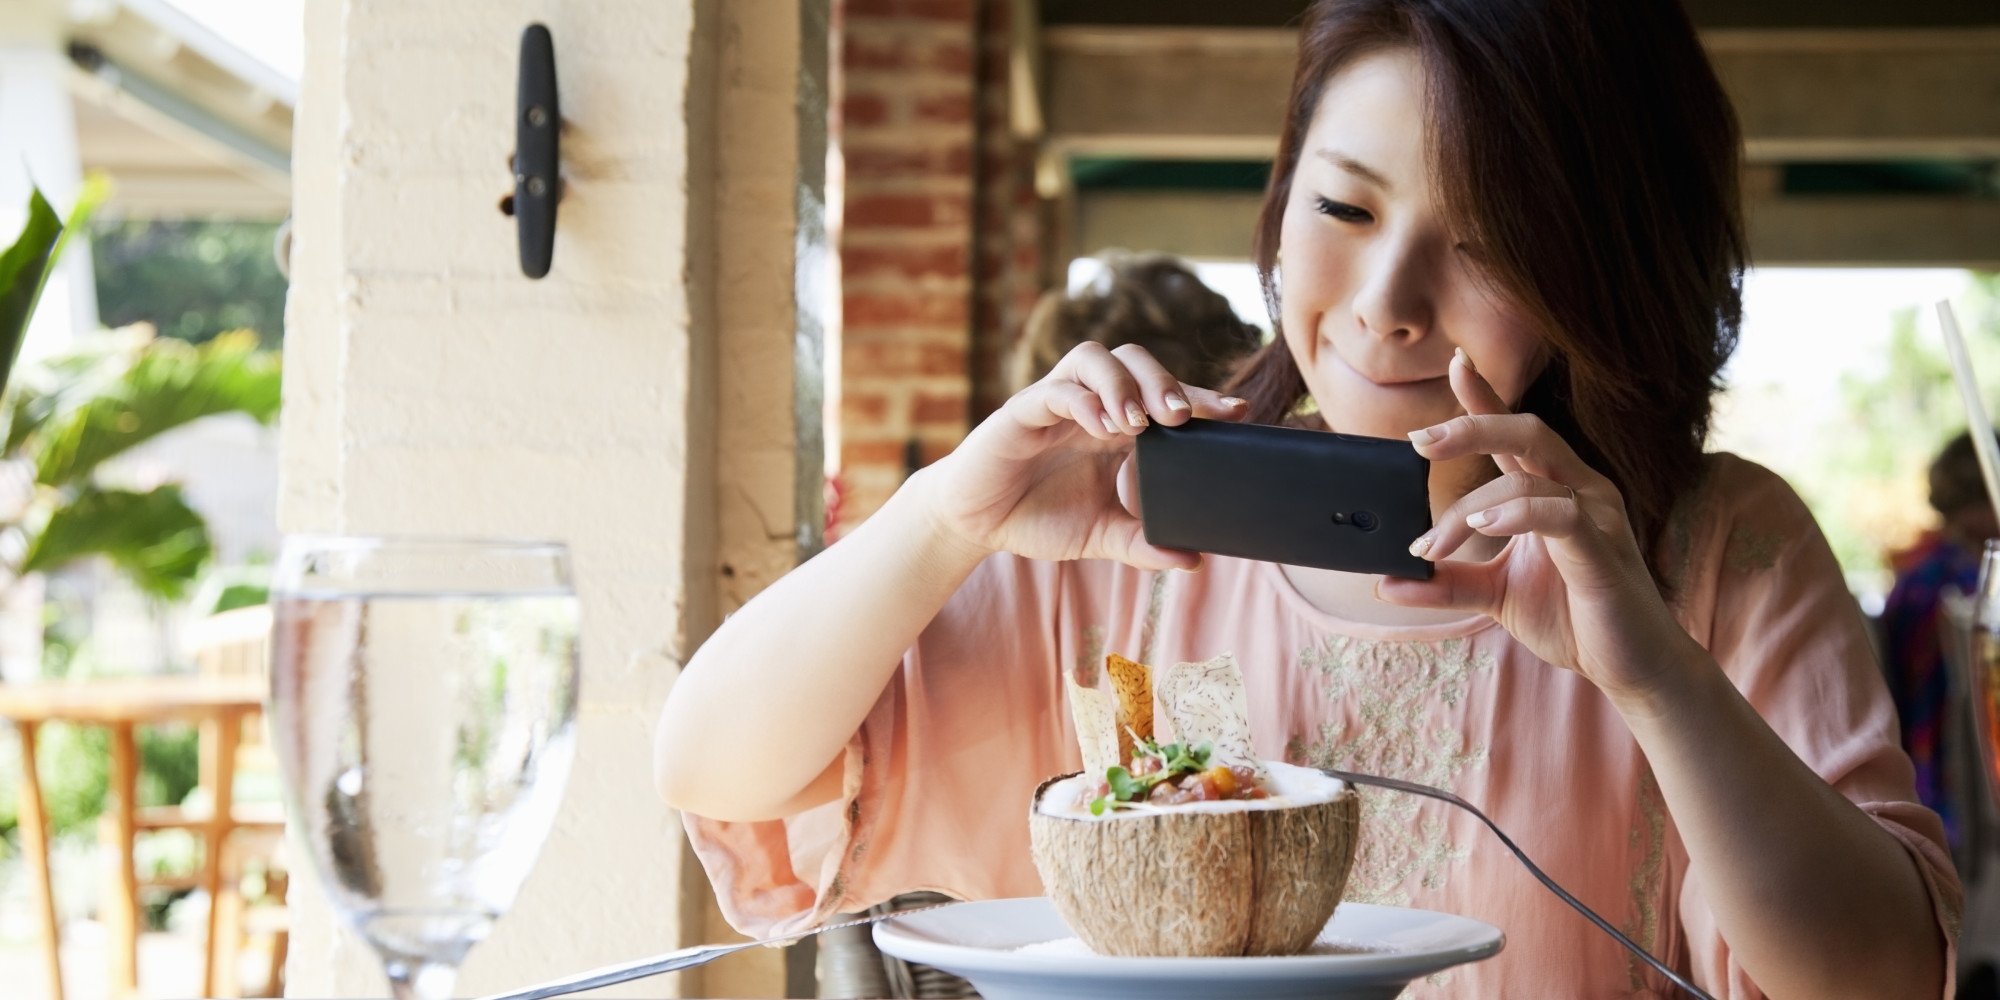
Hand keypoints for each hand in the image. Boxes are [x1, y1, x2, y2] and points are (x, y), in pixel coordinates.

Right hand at [919, 342, 1246, 570]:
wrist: (976, 524)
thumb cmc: (1036, 518)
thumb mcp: (1100, 536)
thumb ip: (1143, 544)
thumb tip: (1194, 560)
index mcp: (1116, 426)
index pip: (1164, 396)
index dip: (1202, 398)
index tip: (1237, 413)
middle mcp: (1091, 404)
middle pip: (1135, 361)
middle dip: (1165, 381)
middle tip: (1184, 418)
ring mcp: (1056, 402)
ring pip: (1095, 357)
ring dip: (1123, 383)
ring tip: (1140, 421)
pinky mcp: (1021, 411)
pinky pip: (1054, 389)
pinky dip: (1081, 400)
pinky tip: (1099, 425)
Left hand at [1377, 352, 1698, 703]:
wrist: (1630, 665)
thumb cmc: (1573, 619)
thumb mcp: (1496, 596)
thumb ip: (1447, 583)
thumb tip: (1385, 582)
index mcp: (1555, 490)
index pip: (1516, 434)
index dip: (1486, 397)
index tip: (1456, 362)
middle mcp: (1580, 489)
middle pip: (1527, 432)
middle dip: (1471, 426)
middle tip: (1418, 442)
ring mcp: (1597, 516)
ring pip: (1530, 478)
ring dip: (1470, 508)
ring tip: (1434, 545)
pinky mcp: (1604, 550)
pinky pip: (1562, 514)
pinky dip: (1517, 514)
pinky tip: (1484, 528)